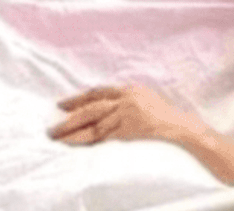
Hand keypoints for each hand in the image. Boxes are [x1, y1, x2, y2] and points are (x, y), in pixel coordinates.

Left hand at [48, 85, 203, 145]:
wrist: (179, 125)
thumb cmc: (163, 113)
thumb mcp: (143, 96)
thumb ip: (124, 98)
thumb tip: (103, 104)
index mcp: (127, 89)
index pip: (97, 92)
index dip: (78, 99)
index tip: (61, 105)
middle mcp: (125, 99)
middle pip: (91, 107)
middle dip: (70, 116)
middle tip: (53, 126)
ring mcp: (127, 114)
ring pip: (94, 123)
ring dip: (74, 131)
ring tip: (58, 138)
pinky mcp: (130, 129)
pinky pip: (105, 136)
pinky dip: (90, 140)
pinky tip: (77, 144)